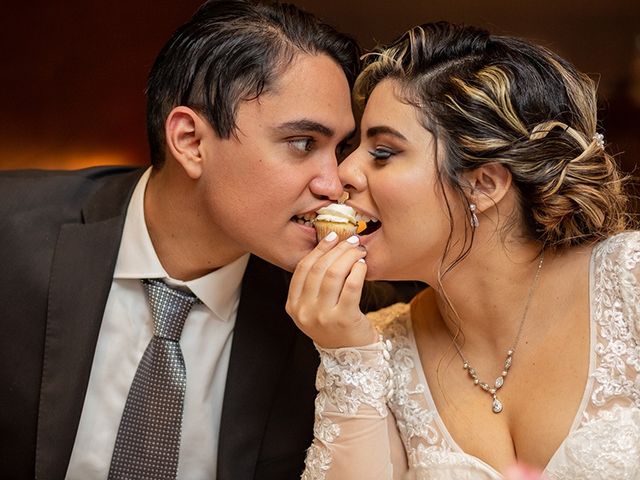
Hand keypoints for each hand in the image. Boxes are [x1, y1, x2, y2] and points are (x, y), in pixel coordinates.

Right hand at [286, 232, 378, 348]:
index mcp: (293, 306)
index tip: (332, 237)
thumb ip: (315, 283)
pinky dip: (358, 271)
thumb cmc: (335, 326)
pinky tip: (363, 265)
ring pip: (334, 274)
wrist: (351, 358)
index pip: (302, 268)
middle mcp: (304, 312)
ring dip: (349, 257)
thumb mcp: (315, 308)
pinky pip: (351, 286)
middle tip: (352, 241)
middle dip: (337, 250)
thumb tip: (329, 244)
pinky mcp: (344, 320)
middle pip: (319, 269)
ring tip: (359, 251)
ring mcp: (323, 317)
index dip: (318, 249)